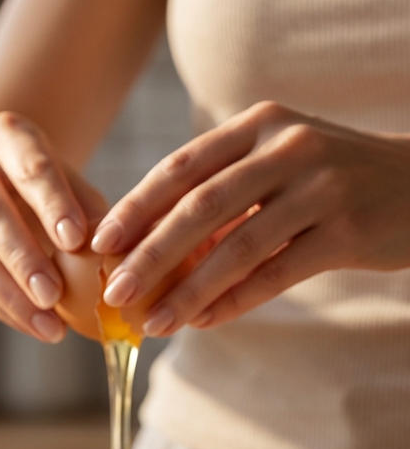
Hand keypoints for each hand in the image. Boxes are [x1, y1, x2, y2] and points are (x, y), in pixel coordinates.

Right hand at [0, 111, 106, 341]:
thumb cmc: (35, 184)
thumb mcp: (65, 180)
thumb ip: (87, 210)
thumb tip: (110, 252)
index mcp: (6, 136)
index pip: (30, 167)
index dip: (52, 204)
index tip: (75, 239)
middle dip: (24, 259)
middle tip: (53, 294)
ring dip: (12, 295)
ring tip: (49, 325)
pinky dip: (3, 308)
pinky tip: (32, 325)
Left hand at [90, 101, 409, 334]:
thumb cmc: (325, 179)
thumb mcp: (272, 164)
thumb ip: (217, 194)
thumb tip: (142, 246)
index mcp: (258, 125)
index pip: (181, 167)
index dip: (135, 208)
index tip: (99, 244)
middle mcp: (289, 147)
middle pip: (201, 208)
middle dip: (150, 255)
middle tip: (115, 293)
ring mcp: (323, 187)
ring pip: (238, 246)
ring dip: (189, 291)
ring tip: (153, 323)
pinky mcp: (350, 230)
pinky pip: (279, 272)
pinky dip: (236, 300)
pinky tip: (204, 322)